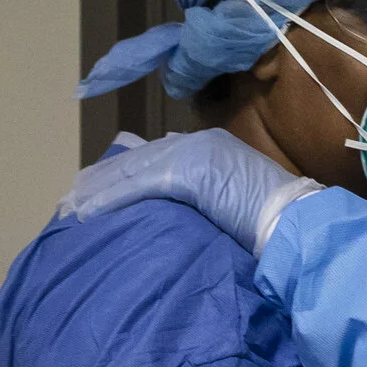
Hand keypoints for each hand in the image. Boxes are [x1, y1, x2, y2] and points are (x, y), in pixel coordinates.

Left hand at [57, 128, 321, 253]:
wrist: (296, 223)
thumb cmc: (277, 223)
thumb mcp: (238, 203)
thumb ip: (210, 199)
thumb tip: (187, 214)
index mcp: (211, 148)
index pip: (157, 157)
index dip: (124, 174)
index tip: (98, 189)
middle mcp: (198, 143)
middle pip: (137, 160)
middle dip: (102, 180)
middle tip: (71, 198)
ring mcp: (193, 155)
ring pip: (132, 170)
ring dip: (97, 190)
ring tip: (70, 207)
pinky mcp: (187, 174)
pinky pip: (138, 185)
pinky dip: (110, 198)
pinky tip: (86, 212)